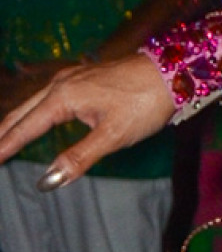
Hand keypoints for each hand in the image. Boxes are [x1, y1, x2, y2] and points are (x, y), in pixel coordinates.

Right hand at [0, 53, 172, 181]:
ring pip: (33, 103)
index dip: (5, 146)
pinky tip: (35, 117)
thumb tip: (49, 180)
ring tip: (2, 138)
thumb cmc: (145, 102)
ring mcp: (71, 77)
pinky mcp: (84, 78)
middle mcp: (60, 84)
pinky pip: (47, 96)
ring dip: (16, 121)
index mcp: (62, 97)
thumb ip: (78, 158)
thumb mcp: (112, 136)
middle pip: (22, 113)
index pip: (25, 128)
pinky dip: (33, 111)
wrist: (174, 70)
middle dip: (3, 133)